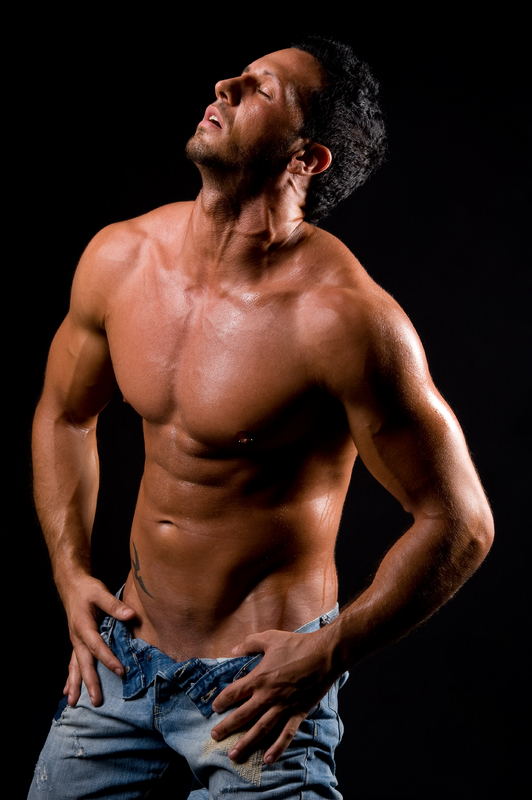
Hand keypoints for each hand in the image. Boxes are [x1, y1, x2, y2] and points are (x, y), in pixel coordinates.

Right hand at [62, 576, 134, 706]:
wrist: (72, 585)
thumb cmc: (87, 589)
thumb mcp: (100, 592)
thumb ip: (115, 605)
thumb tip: (131, 615)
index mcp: (84, 626)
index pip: (97, 647)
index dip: (108, 660)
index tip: (120, 672)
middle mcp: (77, 637)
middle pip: (84, 663)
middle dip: (90, 683)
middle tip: (97, 701)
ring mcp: (75, 641)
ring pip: (75, 666)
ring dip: (75, 685)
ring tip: (73, 703)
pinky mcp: (77, 642)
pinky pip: (73, 663)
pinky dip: (71, 677)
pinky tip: (68, 691)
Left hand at [210, 627, 337, 764]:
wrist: (324, 655)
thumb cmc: (297, 645)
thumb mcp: (269, 638)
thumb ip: (249, 644)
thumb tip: (232, 651)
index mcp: (259, 677)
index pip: (234, 693)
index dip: (222, 701)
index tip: (215, 708)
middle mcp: (268, 696)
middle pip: (242, 715)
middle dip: (227, 727)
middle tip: (215, 736)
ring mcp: (283, 707)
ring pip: (261, 729)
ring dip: (246, 743)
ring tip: (233, 755)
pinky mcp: (298, 713)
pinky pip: (286, 734)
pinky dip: (277, 748)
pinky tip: (268, 759)